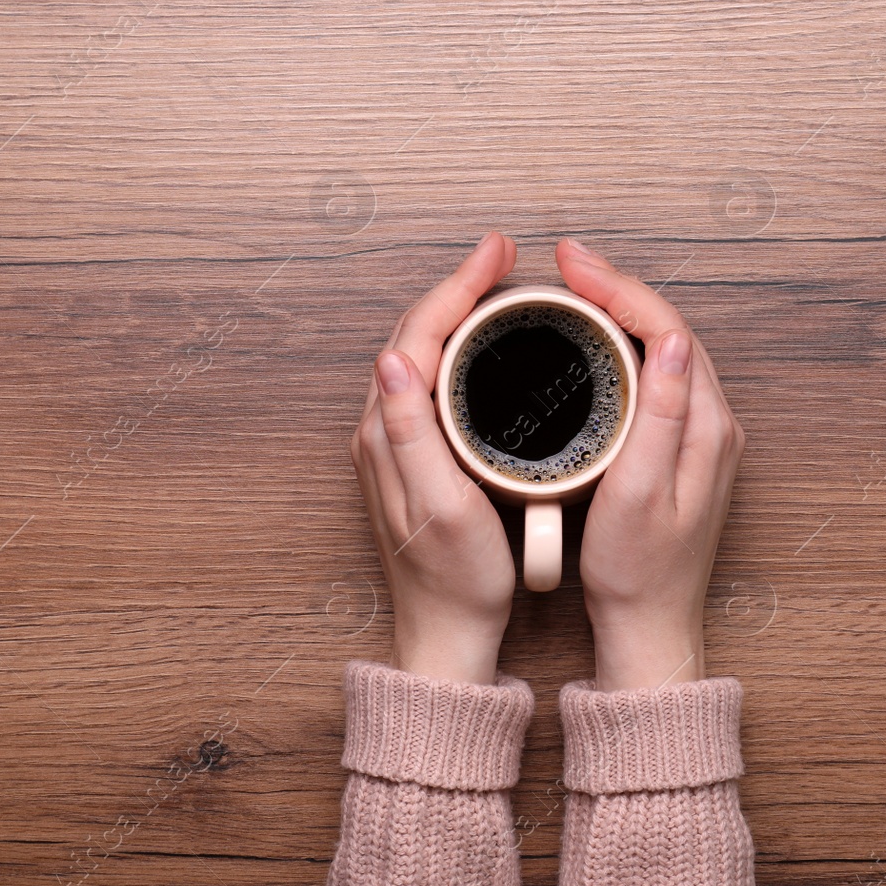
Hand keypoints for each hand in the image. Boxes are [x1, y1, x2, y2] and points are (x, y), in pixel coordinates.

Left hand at [350, 231, 519, 684]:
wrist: (448, 631)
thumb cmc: (454, 580)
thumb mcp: (440, 508)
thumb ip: (411, 434)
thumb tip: (392, 359)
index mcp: (388, 433)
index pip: (418, 334)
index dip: (458, 286)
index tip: (497, 254)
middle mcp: (382, 429)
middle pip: (417, 332)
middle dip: (458, 285)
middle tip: (503, 255)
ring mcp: (397, 440)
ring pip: (423, 351)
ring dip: (457, 310)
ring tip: (498, 284)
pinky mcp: (415, 453)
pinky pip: (433, 377)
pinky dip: (458, 346)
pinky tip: (487, 345)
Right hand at [555, 239, 746, 690]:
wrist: (649, 626)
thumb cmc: (637, 572)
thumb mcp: (640, 494)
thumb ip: (659, 416)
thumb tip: (672, 340)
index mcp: (706, 428)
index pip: (668, 330)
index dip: (620, 288)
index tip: (573, 265)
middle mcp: (713, 425)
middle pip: (668, 329)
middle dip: (617, 287)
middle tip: (566, 263)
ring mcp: (699, 436)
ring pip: (662, 349)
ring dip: (621, 311)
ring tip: (575, 287)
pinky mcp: (681, 448)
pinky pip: (657, 375)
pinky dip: (624, 345)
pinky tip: (594, 341)